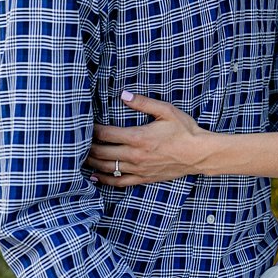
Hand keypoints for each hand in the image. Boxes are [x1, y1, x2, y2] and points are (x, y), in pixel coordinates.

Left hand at [87, 92, 212, 183]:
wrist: (199, 154)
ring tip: (80, 157)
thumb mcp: (166, 111)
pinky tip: (94, 177)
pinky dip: (104, 181)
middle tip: (77, 142)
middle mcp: (135, 155)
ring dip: (92, 163)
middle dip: (87, 147)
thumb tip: (123, 95)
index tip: (85, 125)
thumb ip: (143, 103)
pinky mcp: (143, 178)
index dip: (92, 130)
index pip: (106, 134)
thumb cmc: (185, 130)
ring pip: (107, 168)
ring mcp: (138, 169)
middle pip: (102, 152)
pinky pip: (119, 182)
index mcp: (138, 137)